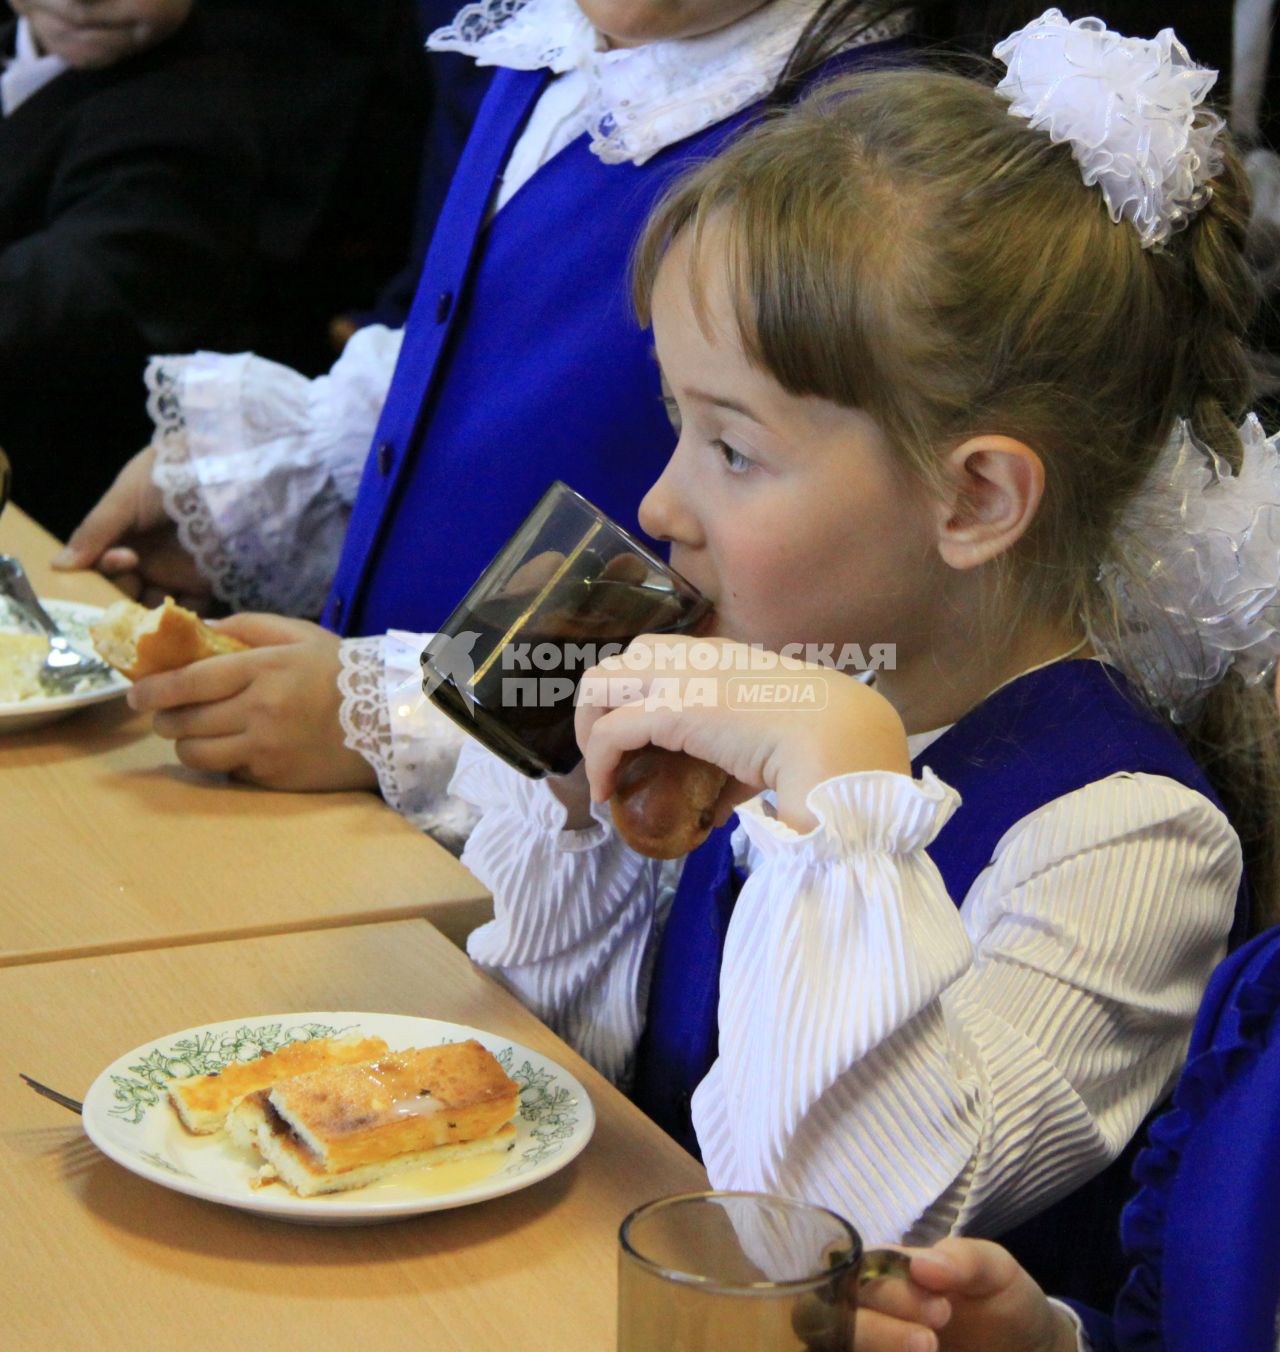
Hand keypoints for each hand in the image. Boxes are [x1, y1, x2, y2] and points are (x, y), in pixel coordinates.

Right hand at [53, 447, 213, 609]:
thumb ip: (95, 531)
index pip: (100, 567)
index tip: (123, 559)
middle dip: (124, 595)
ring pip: (152, 607)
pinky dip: (182, 621)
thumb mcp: (126, 497)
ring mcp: (175, 573)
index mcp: (122, 536)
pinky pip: (189, 612)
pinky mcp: (204, 585)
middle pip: (123, 592)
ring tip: (158, 607)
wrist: (225, 471)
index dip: (105, 571)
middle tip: (139, 582)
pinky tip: (180, 616)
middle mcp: (145, 558)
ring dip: (150, 613)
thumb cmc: (170, 475)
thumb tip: (58, 566)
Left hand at [126, 614, 377, 791]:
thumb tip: (197, 626)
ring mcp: (266, 748)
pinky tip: (237, 748)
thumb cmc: (342, 671)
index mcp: (264, 669)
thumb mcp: (299, 634)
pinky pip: (229, 772)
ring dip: (185, 744)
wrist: (389, 719)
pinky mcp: (275, 777)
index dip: (152, 689)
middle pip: (183, 721)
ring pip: (196, 754)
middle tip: (164, 713)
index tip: (136, 693)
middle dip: (163, 718)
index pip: (188, 681)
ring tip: (192, 734)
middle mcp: (260, 710)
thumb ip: (247, 626)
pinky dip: (224, 761)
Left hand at [574, 636, 909, 831]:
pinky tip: (604, 791)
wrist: (838, 737)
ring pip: (599, 683)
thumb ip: (736, 766)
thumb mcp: (770, 741)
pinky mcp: (670, 709)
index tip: (633, 737)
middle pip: (618, 662)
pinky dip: (598, 763)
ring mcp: (679, 677)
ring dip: (590, 727)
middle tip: (607, 750)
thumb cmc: (820, 741)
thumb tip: (716, 807)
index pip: (656, 656)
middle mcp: (694, 655)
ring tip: (600, 769)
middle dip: (601, 704)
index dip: (634, 693)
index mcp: (721, 654)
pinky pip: (610, 732)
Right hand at [855, 1239, 1079, 1351]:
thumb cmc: (1004, 1301)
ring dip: (877, 1347)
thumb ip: (964, 1260)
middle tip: (931, 1341)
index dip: (886, 1293)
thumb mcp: (995, 1271)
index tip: (940, 1309)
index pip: (852, 1274)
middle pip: (834, 1319)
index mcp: (884, 1271)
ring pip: (839, 1346)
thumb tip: (919, 1265)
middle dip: (876, 1332)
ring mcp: (873, 1342)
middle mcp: (868, 1310)